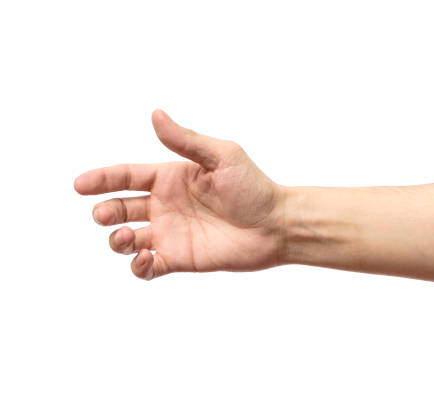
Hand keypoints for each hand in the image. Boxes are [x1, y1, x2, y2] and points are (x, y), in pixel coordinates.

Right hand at [74, 110, 285, 279]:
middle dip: (105, 212)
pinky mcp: (180, 259)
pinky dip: (138, 266)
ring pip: (127, 239)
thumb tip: (155, 114)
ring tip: (129, 238)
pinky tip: (146, 258)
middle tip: (105, 216)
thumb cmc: (253, 187)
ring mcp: (171, 233)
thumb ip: (186, 140)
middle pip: (120, 208)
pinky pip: (149, 267)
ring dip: (117, 240)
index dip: (101, 180)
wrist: (276, 225)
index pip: (126, 176)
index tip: (80, 186)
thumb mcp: (222, 156)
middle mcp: (166, 205)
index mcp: (171, 178)